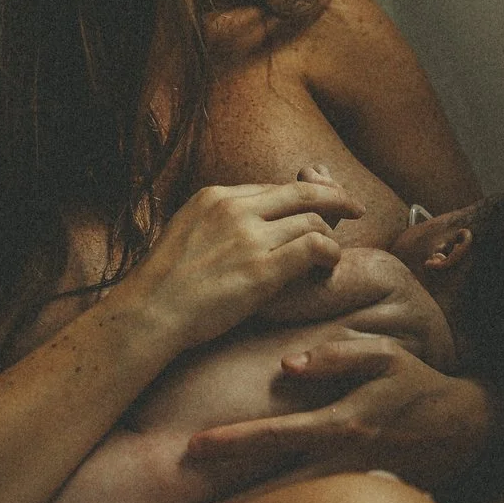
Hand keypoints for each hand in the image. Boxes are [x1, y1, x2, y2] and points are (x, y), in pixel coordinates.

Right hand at [124, 178, 360, 348]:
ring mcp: (250, 237)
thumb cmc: (164, 285)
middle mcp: (235, 208)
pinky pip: (316, 246)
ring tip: (331, 255)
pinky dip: (330, 253)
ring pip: (313, 220)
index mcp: (215, 196)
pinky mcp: (263, 268)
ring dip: (330, 236)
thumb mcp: (187, 232)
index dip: (300, 199)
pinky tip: (329, 266)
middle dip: (336, 197)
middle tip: (355, 208)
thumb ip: (220, 221)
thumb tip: (250, 222)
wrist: (149, 313)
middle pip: (303, 193)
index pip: (273, 188)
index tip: (317, 208)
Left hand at [181, 333, 489, 493]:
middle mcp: (346, 462)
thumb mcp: (386, 357)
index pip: (279, 435)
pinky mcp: (366, 501)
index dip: (236, 441)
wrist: (466, 428)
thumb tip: (291, 362)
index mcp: (344, 423)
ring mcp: (355, 487)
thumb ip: (340, 355)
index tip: (195, 446)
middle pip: (279, 487)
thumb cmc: (417, 385)